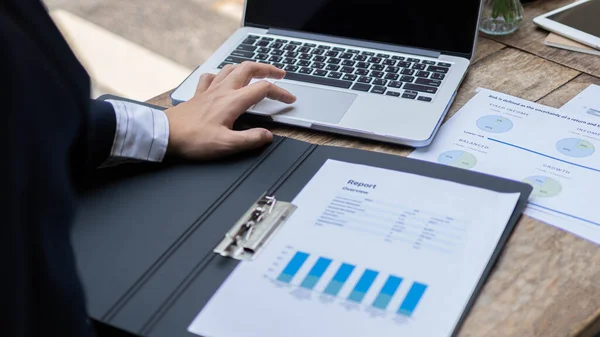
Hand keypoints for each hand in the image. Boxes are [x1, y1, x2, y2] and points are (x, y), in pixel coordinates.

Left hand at [164, 62, 295, 159]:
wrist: (164, 134)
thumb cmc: (192, 140)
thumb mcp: (226, 145)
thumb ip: (250, 140)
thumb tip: (267, 135)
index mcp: (232, 101)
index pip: (263, 89)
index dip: (281, 92)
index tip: (290, 99)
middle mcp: (222, 91)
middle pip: (249, 69)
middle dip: (267, 69)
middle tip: (279, 74)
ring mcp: (209, 90)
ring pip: (231, 68)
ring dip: (247, 67)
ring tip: (256, 72)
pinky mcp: (198, 94)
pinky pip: (211, 76)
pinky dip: (221, 74)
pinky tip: (222, 79)